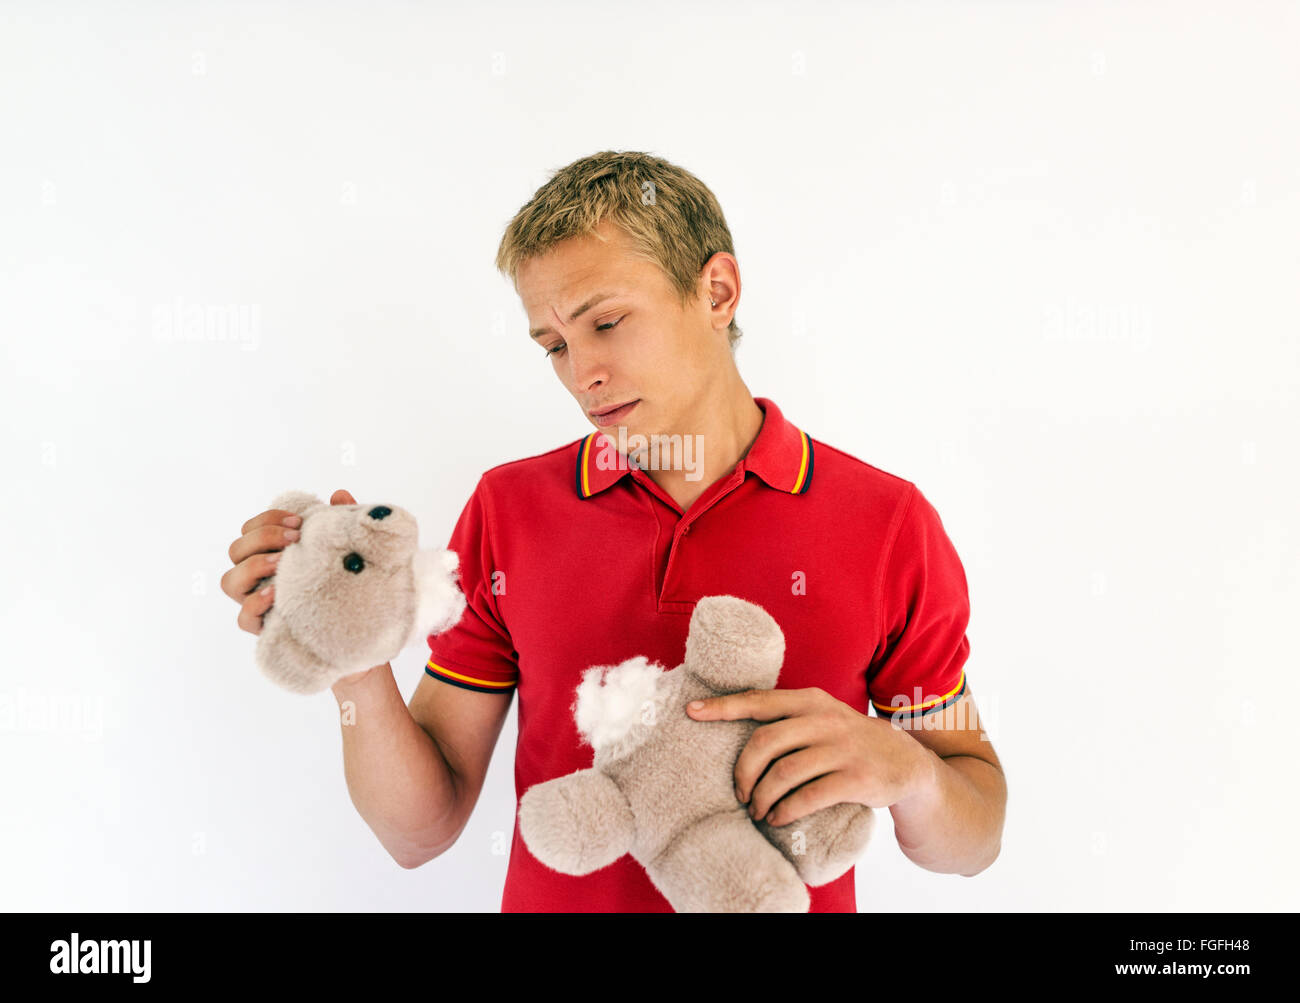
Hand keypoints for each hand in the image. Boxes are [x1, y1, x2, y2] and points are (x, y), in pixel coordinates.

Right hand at [221, 488, 355, 638]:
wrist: (362, 622)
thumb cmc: (345, 577)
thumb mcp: (345, 547)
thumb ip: (340, 521)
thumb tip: (340, 494)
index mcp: (268, 553)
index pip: (249, 529)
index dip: (267, 520)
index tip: (298, 521)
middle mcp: (256, 577)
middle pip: (236, 550)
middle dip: (262, 538)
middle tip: (294, 538)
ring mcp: (255, 601)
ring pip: (229, 582)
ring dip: (252, 566)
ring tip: (280, 562)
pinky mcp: (265, 627)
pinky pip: (244, 618)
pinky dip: (255, 604)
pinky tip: (275, 594)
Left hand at [685, 687, 935, 827]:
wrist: (906, 761)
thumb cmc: (848, 741)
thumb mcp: (822, 717)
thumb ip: (787, 718)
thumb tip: (732, 728)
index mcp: (810, 701)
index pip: (758, 700)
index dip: (723, 707)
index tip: (691, 712)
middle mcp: (823, 719)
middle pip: (764, 742)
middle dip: (743, 772)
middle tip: (740, 794)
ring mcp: (841, 748)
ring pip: (783, 773)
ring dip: (762, 797)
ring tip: (757, 811)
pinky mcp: (855, 778)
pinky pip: (808, 796)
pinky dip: (786, 811)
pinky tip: (779, 818)